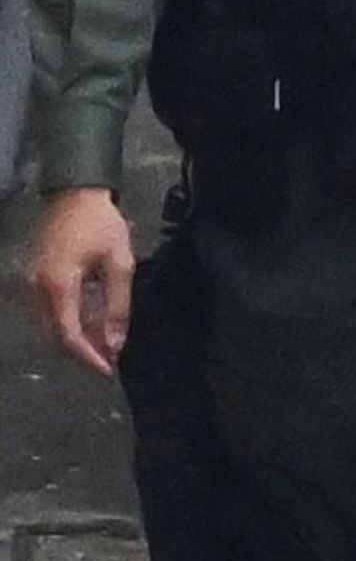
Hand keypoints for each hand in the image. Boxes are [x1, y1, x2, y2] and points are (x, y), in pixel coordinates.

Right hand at [24, 187, 133, 376]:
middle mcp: (37, 290)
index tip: (109, 369)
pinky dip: (67, 322)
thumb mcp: (119, 263)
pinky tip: (89, 323)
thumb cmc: (101, 223)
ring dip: (75, 338)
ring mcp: (31, 283)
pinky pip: (48, 311)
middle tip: (110, 359)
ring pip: (49, 325)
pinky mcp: (33, 277)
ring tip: (104, 344)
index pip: (69, 336)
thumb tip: (116, 342)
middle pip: (55, 335)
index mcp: (57, 287)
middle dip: (82, 351)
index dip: (88, 356)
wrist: (75, 191)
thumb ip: (118, 305)